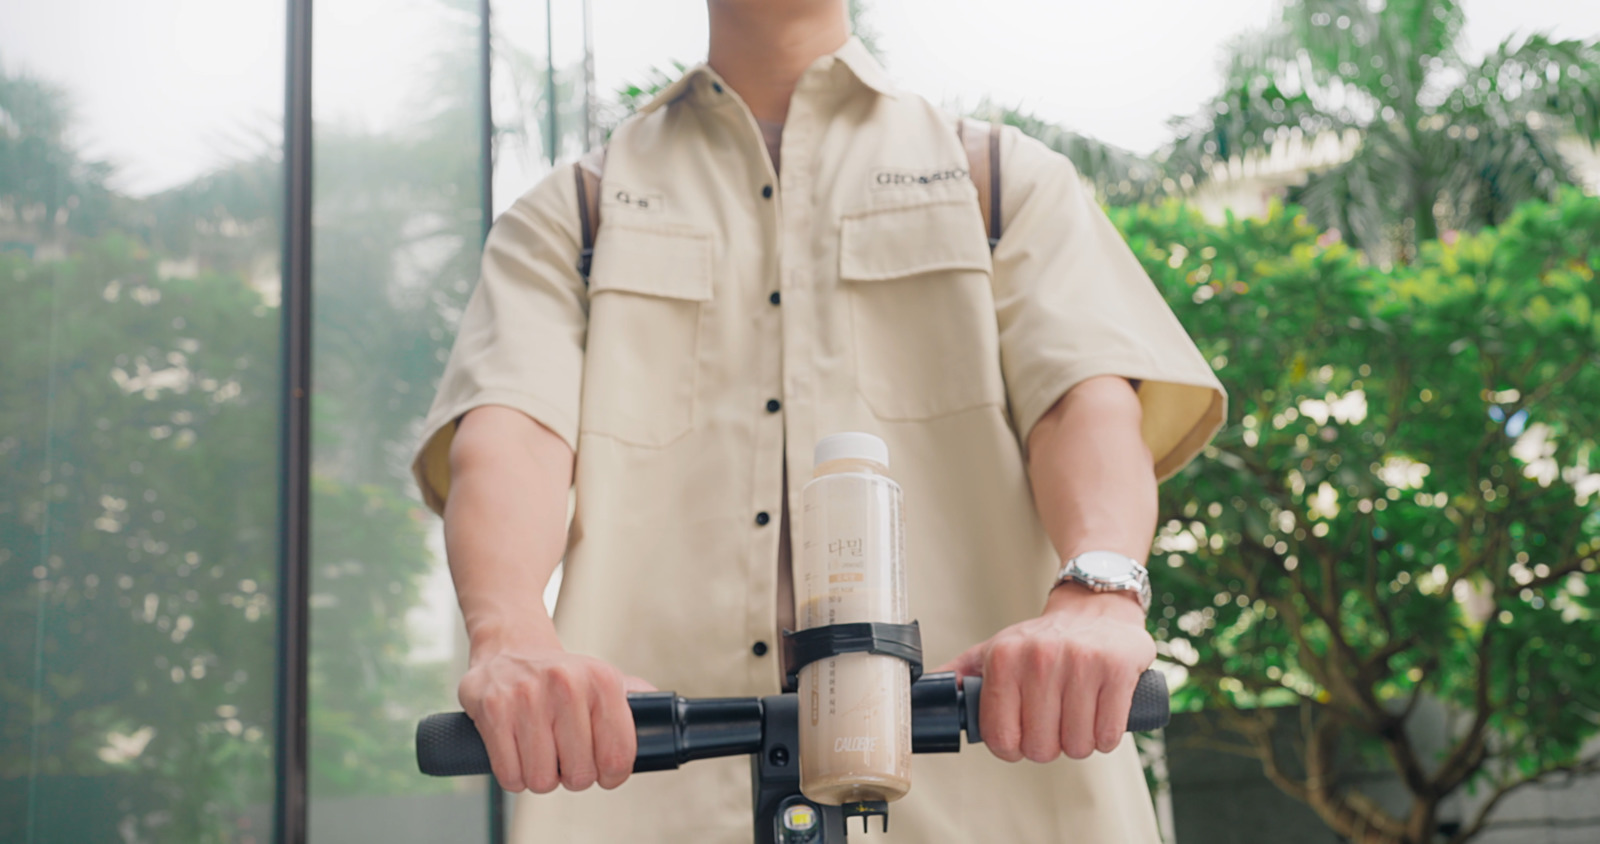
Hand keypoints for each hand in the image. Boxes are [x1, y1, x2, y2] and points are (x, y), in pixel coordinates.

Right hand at [458, 642, 655, 792]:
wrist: (511, 648)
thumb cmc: (561, 676)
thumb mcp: (603, 679)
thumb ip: (635, 702)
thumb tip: (660, 720)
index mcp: (602, 680)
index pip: (617, 756)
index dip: (610, 775)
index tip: (603, 771)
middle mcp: (567, 685)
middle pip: (579, 774)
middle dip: (572, 775)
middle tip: (565, 756)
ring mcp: (527, 697)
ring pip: (542, 779)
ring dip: (541, 776)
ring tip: (541, 752)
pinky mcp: (493, 709)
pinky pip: (509, 774)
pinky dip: (514, 774)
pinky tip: (517, 752)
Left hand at [937, 583, 1155, 761]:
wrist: (1093, 609)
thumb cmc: (1041, 640)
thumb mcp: (993, 651)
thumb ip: (956, 677)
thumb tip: (917, 698)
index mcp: (1004, 658)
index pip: (1002, 739)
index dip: (1013, 748)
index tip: (1022, 736)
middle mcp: (1040, 657)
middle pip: (1041, 748)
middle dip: (1048, 747)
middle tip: (1053, 724)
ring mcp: (1081, 662)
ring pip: (1078, 745)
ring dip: (1079, 743)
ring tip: (1076, 717)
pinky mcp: (1117, 669)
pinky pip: (1109, 734)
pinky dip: (1106, 736)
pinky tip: (1100, 714)